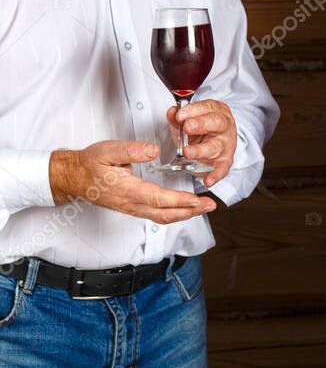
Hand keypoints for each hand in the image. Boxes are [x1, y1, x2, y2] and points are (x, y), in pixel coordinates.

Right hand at [49, 141, 216, 223]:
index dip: (179, 201)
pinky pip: (158, 216)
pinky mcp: (134, 209)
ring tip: (204, 208)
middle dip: (190, 211)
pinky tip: (186, 209)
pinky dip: (175, 214)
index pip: (158, 199)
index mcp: (127, 190)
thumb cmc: (89, 164)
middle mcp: (132, 204)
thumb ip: (130, 150)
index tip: (196, 200)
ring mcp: (133, 209)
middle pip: (166, 213)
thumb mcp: (106, 150)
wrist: (73, 178)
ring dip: (186, 215)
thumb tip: (152, 150)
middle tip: (210, 206)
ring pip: (163, 217)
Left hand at [167, 99, 237, 187]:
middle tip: (187, 127)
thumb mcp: (188, 119)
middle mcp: (225, 127)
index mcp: (217, 112)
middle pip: (217, 123)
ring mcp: (226, 145)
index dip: (194, 110)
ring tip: (188, 152)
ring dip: (202, 150)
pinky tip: (207, 179)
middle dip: (201, 125)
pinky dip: (215, 175)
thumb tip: (173, 113)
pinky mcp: (225, 162)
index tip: (180, 115)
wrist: (214, 141)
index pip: (208, 108)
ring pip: (216, 147)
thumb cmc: (202, 129)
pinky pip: (222, 169)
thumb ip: (178, 116)